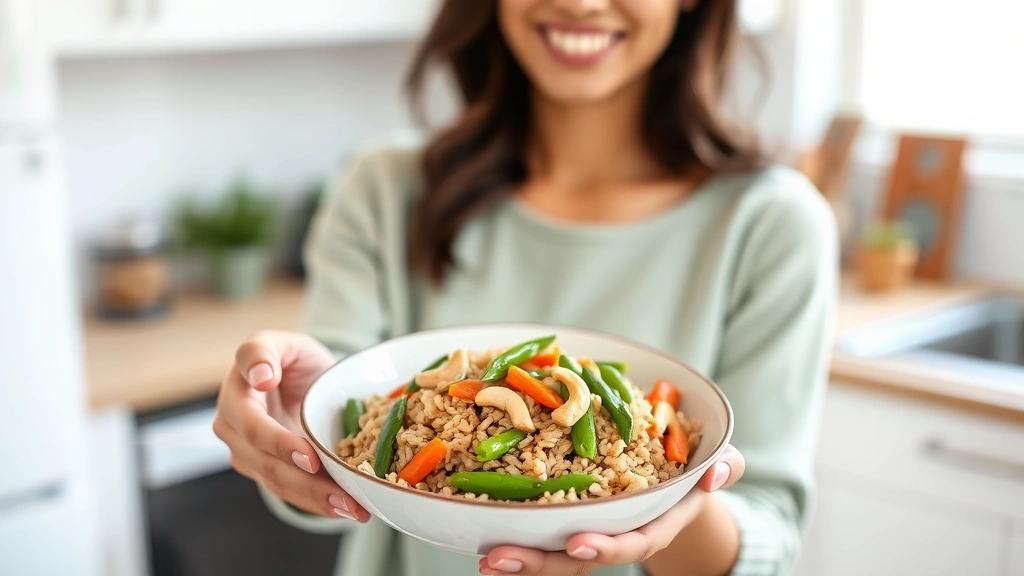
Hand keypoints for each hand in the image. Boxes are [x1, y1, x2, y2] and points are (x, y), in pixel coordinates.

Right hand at [212, 330, 369, 521]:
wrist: (302, 378)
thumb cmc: (292, 358)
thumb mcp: (282, 342)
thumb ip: (260, 351)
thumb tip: (260, 377)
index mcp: (235, 396)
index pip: (253, 426)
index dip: (280, 444)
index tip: (311, 458)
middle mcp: (234, 429)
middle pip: (267, 464)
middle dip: (307, 483)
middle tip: (345, 496)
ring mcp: (248, 454)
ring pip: (279, 484)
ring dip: (317, 500)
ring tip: (354, 509)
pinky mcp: (266, 470)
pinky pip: (290, 493)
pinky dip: (317, 504)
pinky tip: (346, 509)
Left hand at [479, 445, 744, 574]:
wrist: (674, 475)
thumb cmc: (694, 464)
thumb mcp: (717, 457)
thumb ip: (724, 463)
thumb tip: (717, 471)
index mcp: (654, 521)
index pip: (632, 542)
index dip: (606, 546)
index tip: (578, 544)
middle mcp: (618, 531)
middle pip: (578, 556)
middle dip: (540, 562)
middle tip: (499, 559)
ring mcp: (590, 527)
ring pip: (552, 550)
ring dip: (517, 555)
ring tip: (483, 557)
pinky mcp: (565, 514)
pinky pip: (539, 528)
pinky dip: (511, 531)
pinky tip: (477, 534)